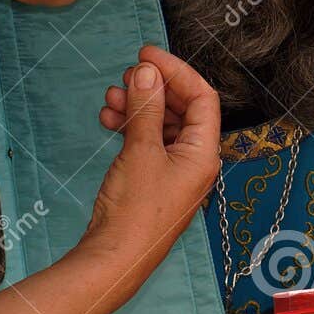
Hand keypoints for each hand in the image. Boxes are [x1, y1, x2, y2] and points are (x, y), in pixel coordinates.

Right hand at [88, 45, 220, 279]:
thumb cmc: (134, 211)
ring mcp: (174, 172)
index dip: (177, 70)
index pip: (202, 97)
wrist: (115, 259)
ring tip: (109, 97)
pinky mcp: (154, 181)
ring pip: (161, 125)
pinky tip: (109, 118)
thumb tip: (148, 72)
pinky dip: (131, 127)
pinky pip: (148, 143)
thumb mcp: (140, 151)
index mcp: (204, 153)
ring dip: (138, 106)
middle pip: (182, 109)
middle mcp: (195, 161)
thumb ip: (146, 108)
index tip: (146, 54)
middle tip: (126, 76)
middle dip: (154, 88)